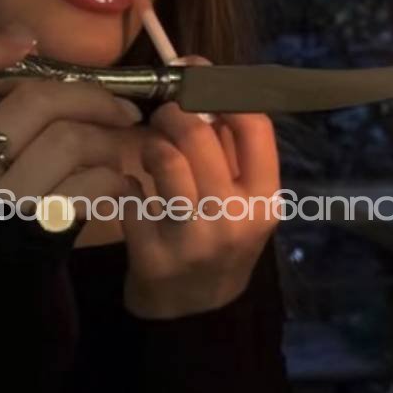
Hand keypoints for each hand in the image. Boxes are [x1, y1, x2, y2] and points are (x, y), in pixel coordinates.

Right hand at [0, 27, 142, 213]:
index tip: (23, 40)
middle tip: (119, 106)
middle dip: (87, 95)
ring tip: (116, 146)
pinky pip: (92, 184)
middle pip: (30, 104)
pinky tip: (115, 180)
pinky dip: (114, 175)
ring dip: (108, 137)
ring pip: (70, 140)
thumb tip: (25, 37)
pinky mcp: (40, 231)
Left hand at [121, 55, 280, 318]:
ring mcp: (195, 239)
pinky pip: (130, 194)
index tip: (198, 77)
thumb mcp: (244, 202)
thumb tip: (204, 79)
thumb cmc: (221, 243)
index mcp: (265, 199)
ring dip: (149, 146)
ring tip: (149, 154)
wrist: (196, 314)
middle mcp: (236, 218)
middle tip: (163, 115)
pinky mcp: (154, 256)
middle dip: (172, 112)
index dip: (221, 90)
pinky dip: (127, 186)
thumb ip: (232, 150)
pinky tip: (134, 195)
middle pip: (198, 132)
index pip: (254, 123)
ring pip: (162, 158)